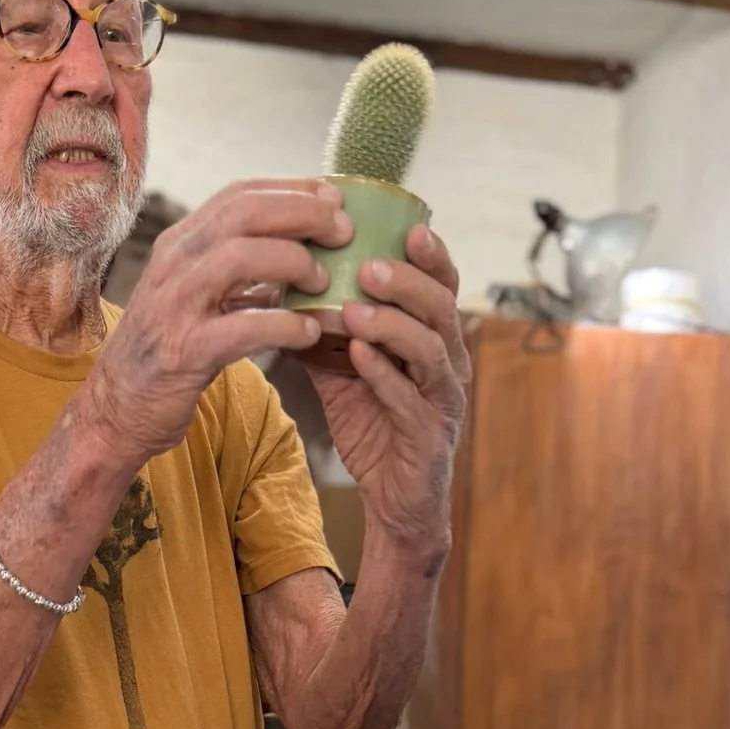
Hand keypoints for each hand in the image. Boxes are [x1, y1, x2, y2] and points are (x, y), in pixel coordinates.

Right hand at [86, 179, 350, 465]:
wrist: (118, 408)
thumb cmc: (169, 351)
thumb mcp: (197, 295)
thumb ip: (237, 271)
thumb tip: (297, 249)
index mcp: (179, 244)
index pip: (238, 195)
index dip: (291, 190)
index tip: (333, 197)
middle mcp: (174, 264)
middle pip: (244, 214)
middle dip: (302, 214)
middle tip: (343, 231)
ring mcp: (175, 306)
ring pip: (240, 257)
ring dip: (293, 262)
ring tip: (324, 281)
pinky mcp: (183, 352)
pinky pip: (242, 327)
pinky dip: (283, 326)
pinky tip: (309, 333)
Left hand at [307, 225, 469, 557]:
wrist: (394, 501)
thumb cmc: (375, 427)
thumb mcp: (345, 372)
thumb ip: (325, 332)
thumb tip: (281, 290)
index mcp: (434, 339)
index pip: (441, 286)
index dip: (430, 256)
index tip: (407, 226)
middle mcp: (448, 363)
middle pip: (441, 308)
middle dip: (407, 282)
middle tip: (367, 265)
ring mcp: (443, 400)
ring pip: (431, 349)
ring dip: (392, 324)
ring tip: (354, 307)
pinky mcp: (428, 435)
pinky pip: (409, 398)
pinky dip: (384, 374)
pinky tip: (357, 356)